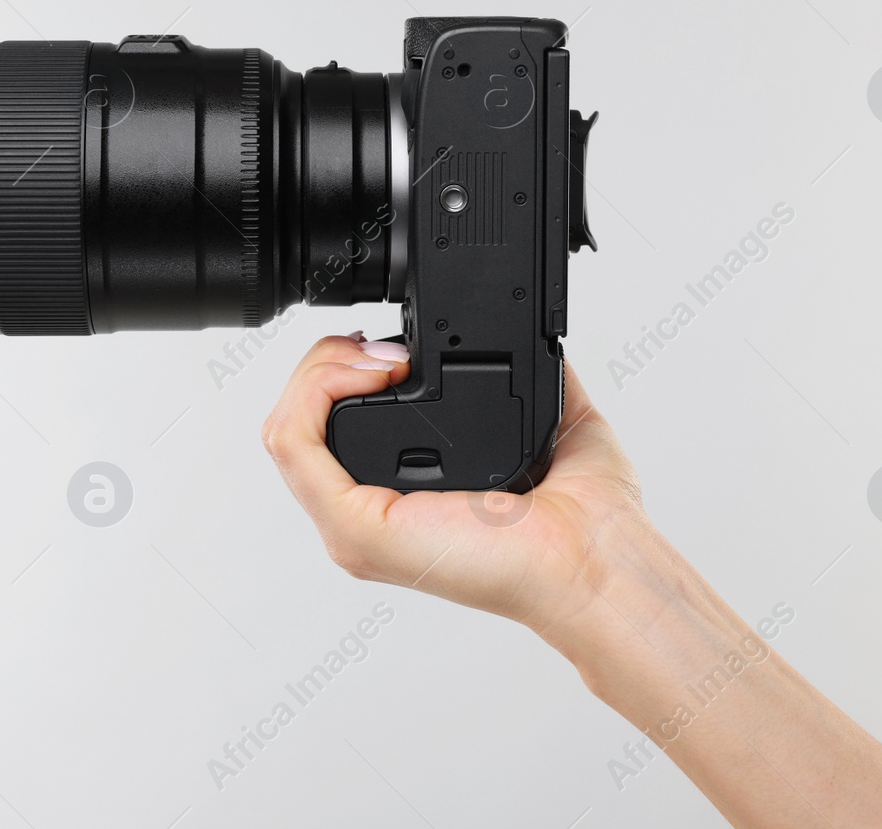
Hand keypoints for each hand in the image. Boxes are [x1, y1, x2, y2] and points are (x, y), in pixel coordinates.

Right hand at [262, 332, 647, 641]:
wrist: (595, 558)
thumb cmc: (582, 518)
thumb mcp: (542, 415)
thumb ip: (522, 369)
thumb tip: (512, 324)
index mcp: (397, 498)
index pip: (328, 425)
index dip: (345, 370)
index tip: (393, 347)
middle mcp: (366, 515)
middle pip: (297, 420)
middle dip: (326, 361)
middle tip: (384, 349)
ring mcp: (351, 527)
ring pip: (285, 427)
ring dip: (318, 371)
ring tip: (377, 358)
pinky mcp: (352, 527)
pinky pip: (293, 442)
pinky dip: (316, 390)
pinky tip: (369, 372)